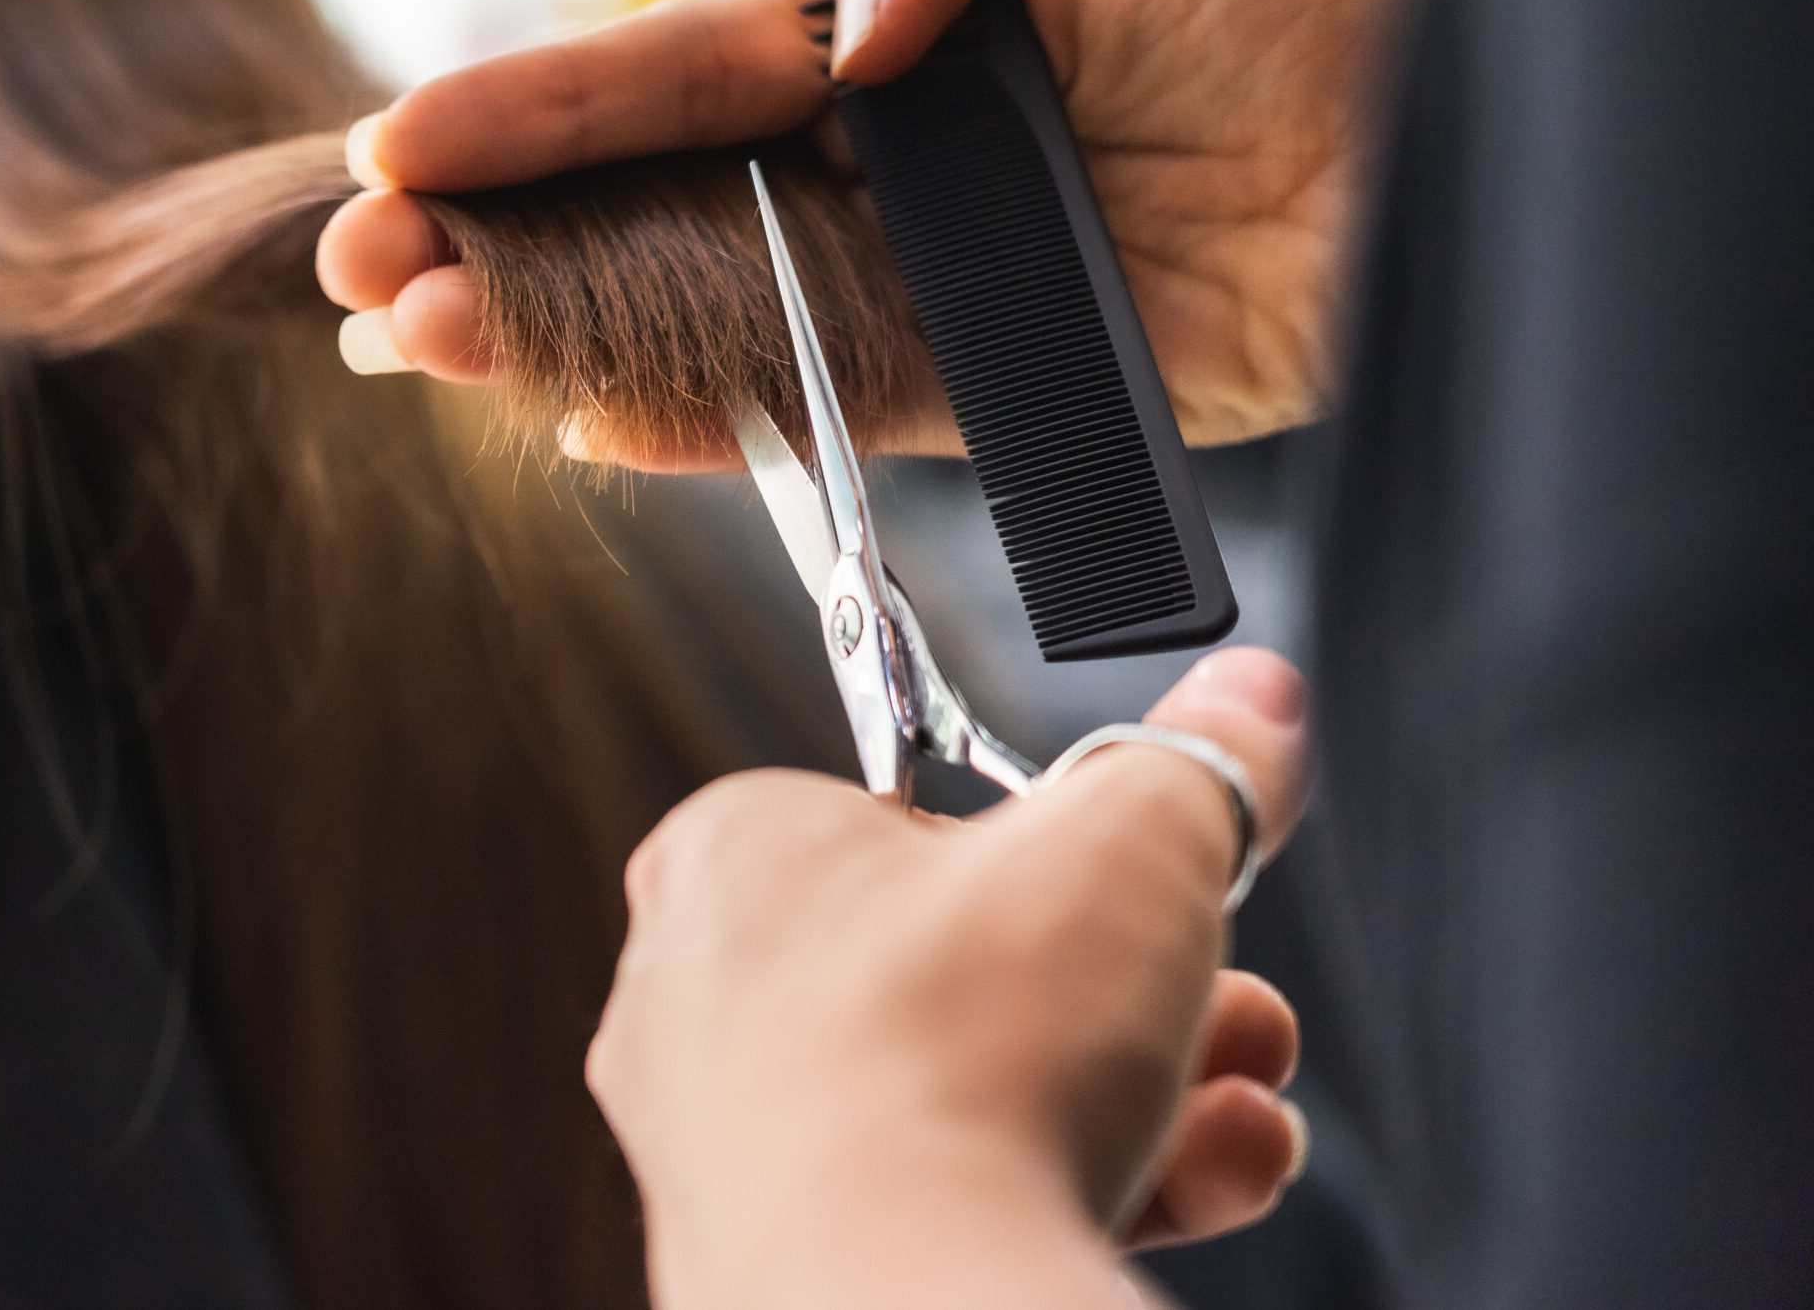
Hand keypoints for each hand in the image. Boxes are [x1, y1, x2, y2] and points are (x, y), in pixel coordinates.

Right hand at [316, 0, 1421, 457]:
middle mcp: (864, 157)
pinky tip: (582, 422)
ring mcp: (907, 276)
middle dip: (491, 236)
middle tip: (360, 281)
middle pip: (641, 206)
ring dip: (551, 331)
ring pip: (692, 312)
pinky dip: (700, 422)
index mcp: (868, 25)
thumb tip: (842, 26)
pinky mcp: (971, 382)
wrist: (1417, 144)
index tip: (391, 145)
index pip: (664, 75)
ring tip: (425, 347)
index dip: (527, 109)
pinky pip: (812, 408)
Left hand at [587, 647, 1313, 1309]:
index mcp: (736, 855)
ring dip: (1146, 1090)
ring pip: (977, 1094)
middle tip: (1225, 999)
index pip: (910, 814)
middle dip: (1136, 988)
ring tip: (1239, 1101)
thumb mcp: (1131, 844)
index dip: (1055, 847)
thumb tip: (1249, 705)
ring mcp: (742, 1148)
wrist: (898, 1295)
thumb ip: (1198, 761)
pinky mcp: (792, 1262)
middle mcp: (707, 1000)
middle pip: (970, 969)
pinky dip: (1087, 1188)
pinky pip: (959, 1201)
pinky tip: (1202, 1181)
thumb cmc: (957, 1054)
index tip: (1147, 868)